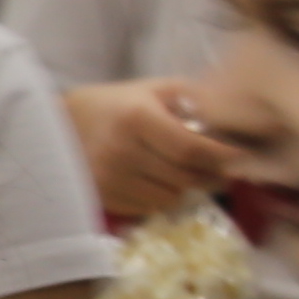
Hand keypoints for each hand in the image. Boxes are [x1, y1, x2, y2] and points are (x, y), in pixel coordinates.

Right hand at [66, 78, 238, 224]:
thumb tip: (234, 120)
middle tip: (222, 171)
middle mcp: (122, 151)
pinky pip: (149, 208)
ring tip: (184, 174)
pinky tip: (157, 182)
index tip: (242, 158)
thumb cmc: (113, 104)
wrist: (57, 126)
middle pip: (185, 177)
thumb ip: (193, 99)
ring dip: (185, 188)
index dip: (223, 157)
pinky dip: (162, 198)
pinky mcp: (102, 197)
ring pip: (170, 197)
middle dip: (212, 176)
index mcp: (137, 118)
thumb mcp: (153, 90)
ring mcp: (109, 178)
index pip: (192, 149)